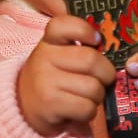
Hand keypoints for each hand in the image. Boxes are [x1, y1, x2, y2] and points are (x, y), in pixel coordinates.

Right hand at [17, 14, 116, 137]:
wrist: (25, 111)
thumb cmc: (53, 81)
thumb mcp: (58, 58)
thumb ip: (79, 48)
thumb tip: (112, 49)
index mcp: (48, 41)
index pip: (64, 24)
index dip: (85, 30)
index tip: (96, 41)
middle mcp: (43, 58)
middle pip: (91, 60)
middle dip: (106, 74)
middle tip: (102, 80)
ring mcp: (45, 81)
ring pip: (93, 87)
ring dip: (97, 97)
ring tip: (86, 98)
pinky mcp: (50, 104)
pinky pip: (87, 107)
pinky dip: (89, 112)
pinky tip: (78, 111)